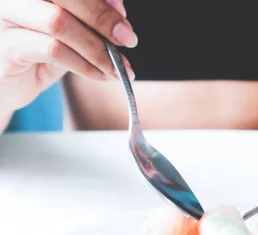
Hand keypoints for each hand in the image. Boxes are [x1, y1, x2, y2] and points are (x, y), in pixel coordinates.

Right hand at [0, 0, 135, 115]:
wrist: (5, 85)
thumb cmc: (36, 51)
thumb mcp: (67, 30)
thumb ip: (88, 15)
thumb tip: (118, 5)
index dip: (100, 0)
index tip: (123, 18)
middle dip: (103, 19)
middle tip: (128, 40)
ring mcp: (4, 16)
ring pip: (59, 24)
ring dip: (97, 49)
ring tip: (118, 67)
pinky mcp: (5, 45)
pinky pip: (53, 50)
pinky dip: (84, 64)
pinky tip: (100, 75)